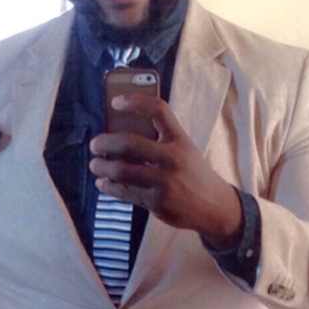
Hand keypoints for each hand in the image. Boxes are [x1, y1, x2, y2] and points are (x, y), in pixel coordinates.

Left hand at [88, 93, 242, 248]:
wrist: (213, 206)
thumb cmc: (192, 172)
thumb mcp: (184, 150)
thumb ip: (160, 140)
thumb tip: (119, 132)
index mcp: (180, 139)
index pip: (158, 111)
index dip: (135, 101)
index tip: (115, 102)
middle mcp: (172, 158)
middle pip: (129, 143)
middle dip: (104, 142)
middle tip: (95, 144)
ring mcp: (164, 181)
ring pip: (121, 170)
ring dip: (101, 166)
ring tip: (94, 165)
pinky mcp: (156, 202)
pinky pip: (124, 192)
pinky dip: (108, 186)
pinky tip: (103, 182)